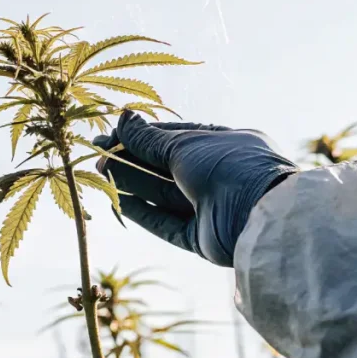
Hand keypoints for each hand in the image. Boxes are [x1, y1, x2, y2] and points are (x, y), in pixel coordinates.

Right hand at [93, 111, 298, 266]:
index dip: (143, 136)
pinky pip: (166, 224)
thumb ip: (150, 139)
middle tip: (97, 154)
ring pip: (163, 194)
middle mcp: (218, 175)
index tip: (112, 134)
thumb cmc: (228, 165)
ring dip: (132, 182)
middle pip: (166, 167)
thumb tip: (124, 119)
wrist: (258, 213)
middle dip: (132, 160)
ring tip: (100, 171)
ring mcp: (210, 207)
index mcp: (223, 145)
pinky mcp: (202, 238)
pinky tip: (118, 200)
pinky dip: (143, 212)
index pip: (176, 137)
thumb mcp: (185, 144)